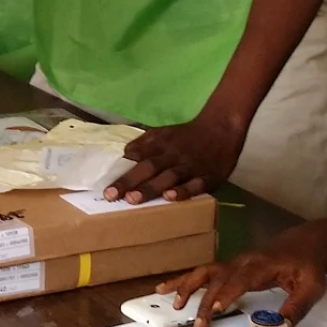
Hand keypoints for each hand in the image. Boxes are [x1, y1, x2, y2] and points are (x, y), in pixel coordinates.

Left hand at [103, 109, 248, 204]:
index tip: (105, 187)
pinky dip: (183, 191)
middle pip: (148, 168)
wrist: (221, 128)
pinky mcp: (208, 177)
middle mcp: (172, 156)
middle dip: (129, 182)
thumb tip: (126, 153)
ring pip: (168, 177)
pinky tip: (171, 197)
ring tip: (133, 199)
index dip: (122, 173)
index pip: (137, 159)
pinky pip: (195, 185)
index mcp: (161, 145)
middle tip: (112, 195)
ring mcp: (190, 167)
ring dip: (150, 188)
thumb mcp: (164, 133)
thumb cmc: (188, 135)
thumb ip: (145, 142)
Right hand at [158, 232, 326, 326]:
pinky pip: (204, 272)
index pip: (240, 280)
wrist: (303, 243)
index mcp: (260, 265)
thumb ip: (296, 306)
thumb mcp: (311, 287)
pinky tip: (170, 288)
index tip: (215, 309)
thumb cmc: (307, 265)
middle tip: (199, 324)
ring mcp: (233, 263)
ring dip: (186, 286)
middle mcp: (242, 262)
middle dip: (205, 302)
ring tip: (171, 301)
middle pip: (218, 280)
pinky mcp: (229, 267)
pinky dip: (185, 280)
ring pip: (204, 272)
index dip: (227, 294)